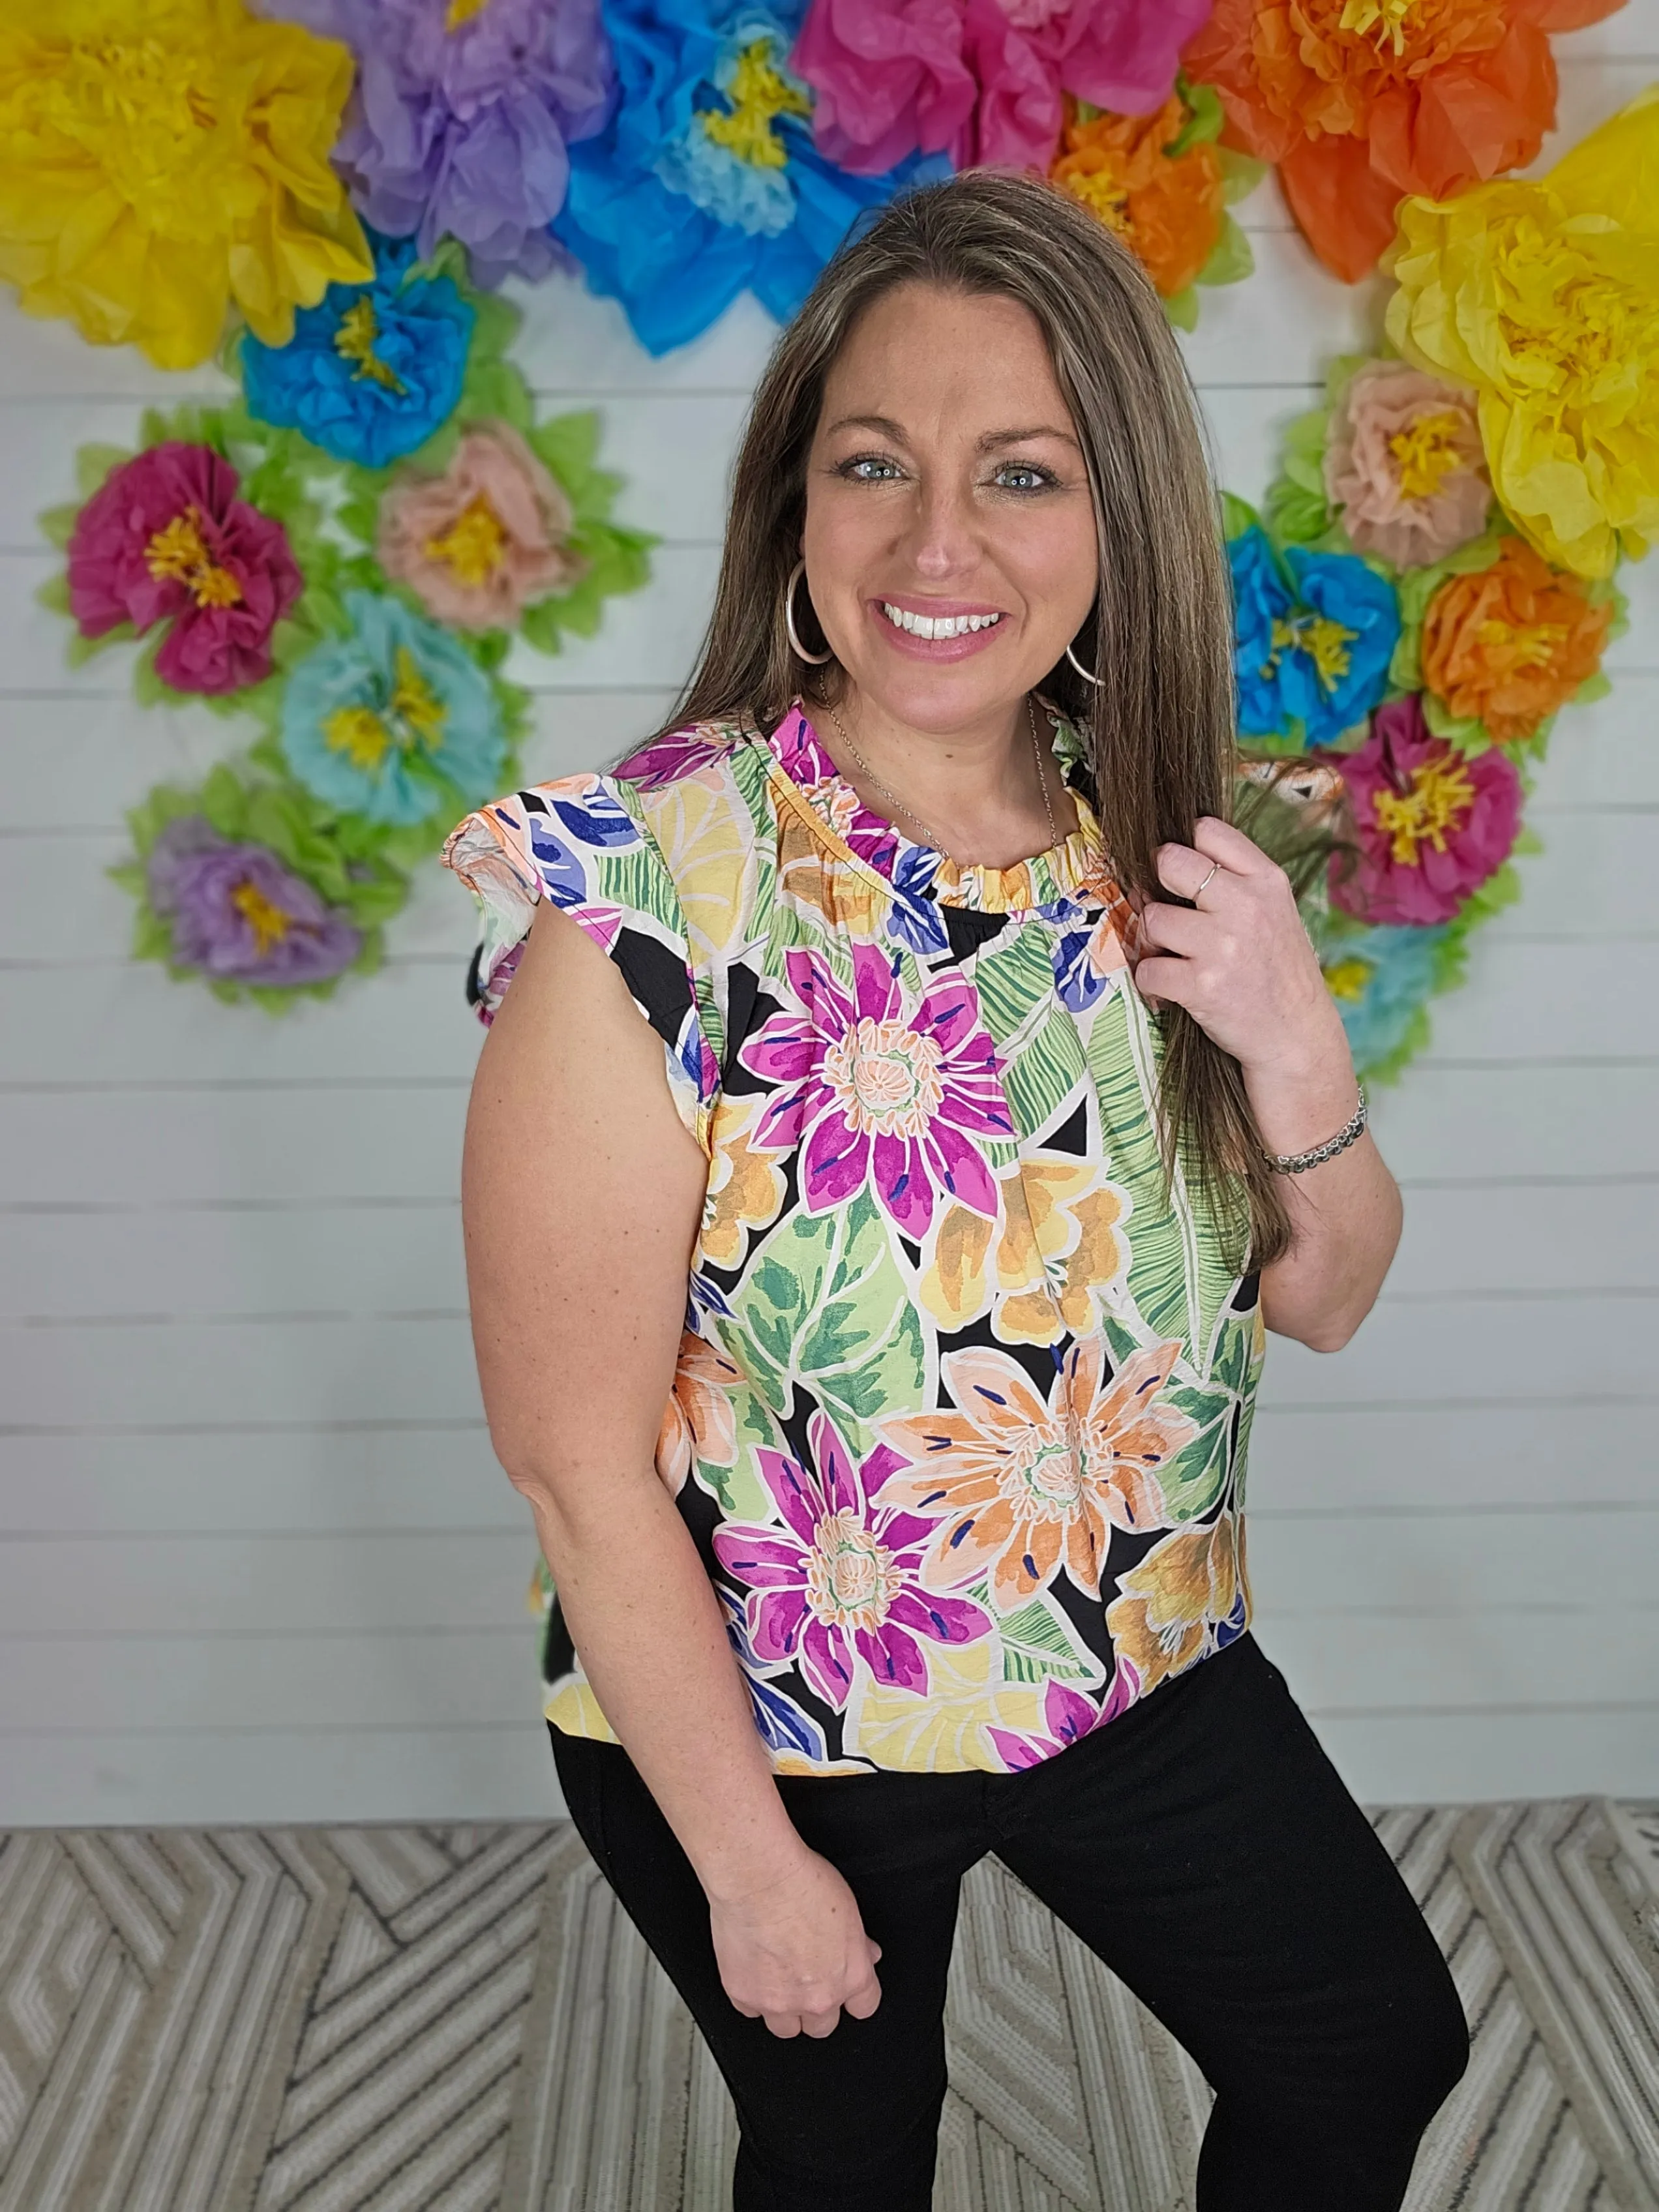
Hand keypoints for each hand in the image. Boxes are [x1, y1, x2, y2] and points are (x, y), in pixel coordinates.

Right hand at [707, 1844, 883, 2038]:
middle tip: (806, 1978)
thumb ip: (857, 1943)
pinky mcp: (744, 1997)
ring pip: (786, 2028)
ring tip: (778, 1977)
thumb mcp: (848, 1908)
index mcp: (850, 1976)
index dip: (854, 1996)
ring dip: (784, 2009)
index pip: (864, 2006)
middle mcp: (818, 1998)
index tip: (845, 1988)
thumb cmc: (801, 1883)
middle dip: (816, 2006)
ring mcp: (779, 2003)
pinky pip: (751, 2011)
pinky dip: (752, 1996)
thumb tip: (864, 1953)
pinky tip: (753, 1969)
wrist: (758, 1878)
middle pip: (823, 2026)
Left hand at [1133, 817, 1348, 1081]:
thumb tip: (1167, 859)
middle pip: (1171, 862)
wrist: (1297, 1036)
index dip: (1185, 848)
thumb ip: (1235, 880)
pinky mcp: (1201, 986)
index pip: (1208, 831)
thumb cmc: (1278, 971)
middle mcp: (1246, 906)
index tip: (1183, 873)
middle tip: (1170, 911)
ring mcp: (1222, 946)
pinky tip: (1171, 986)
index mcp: (1267, 881)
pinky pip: (1147, 968)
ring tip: (1176, 955)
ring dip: (1154, 940)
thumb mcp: (1276, 912)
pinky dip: (1151, 980)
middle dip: (1159, 885)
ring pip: (1152, 918)